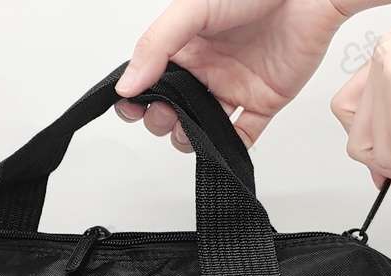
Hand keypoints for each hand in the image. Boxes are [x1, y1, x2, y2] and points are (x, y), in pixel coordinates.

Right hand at [114, 0, 357, 151]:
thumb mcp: (194, 9)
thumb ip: (157, 45)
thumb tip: (126, 85)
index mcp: (186, 46)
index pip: (150, 80)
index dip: (136, 99)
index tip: (131, 109)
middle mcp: (207, 68)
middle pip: (172, 110)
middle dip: (161, 121)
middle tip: (165, 114)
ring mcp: (233, 87)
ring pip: (201, 128)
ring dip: (189, 138)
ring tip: (188, 129)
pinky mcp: (263, 102)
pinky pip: (243, 135)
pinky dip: (230, 147)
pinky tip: (220, 144)